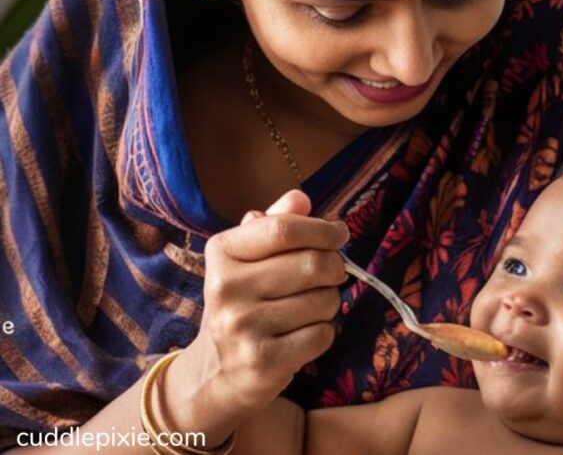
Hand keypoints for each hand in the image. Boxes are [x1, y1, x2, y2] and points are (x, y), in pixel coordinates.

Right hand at [163, 190, 348, 435]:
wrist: (216, 371)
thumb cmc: (243, 302)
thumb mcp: (249, 259)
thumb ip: (275, 225)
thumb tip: (300, 197)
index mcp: (222, 253)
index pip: (283, 229)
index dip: (322, 229)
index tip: (339, 234)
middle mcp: (225, 288)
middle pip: (312, 264)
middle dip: (334, 268)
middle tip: (331, 275)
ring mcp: (241, 327)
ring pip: (323, 301)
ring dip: (328, 303)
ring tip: (307, 309)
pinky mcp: (262, 362)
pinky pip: (322, 334)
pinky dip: (323, 333)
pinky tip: (301, 336)